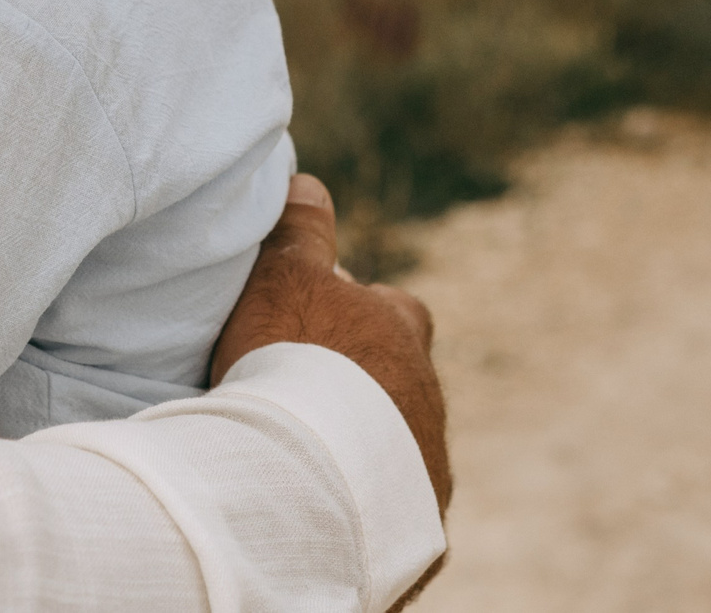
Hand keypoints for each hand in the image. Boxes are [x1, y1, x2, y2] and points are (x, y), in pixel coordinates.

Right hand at [213, 175, 452, 519]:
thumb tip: (309, 183)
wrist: (311, 476)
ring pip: (400, 448)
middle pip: (403, 382)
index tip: (319, 326)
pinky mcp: (415, 527)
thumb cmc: (294, 362)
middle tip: (313, 398)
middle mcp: (426, 397)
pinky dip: (359, 503)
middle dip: (368, 387)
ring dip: (365, 447)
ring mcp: (427, 466)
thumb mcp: (283, 276)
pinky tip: (318, 506)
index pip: (396, 308)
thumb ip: (298, 230)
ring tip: (307, 458)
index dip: (359, 312)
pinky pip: (388, 508)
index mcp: (400, 332)